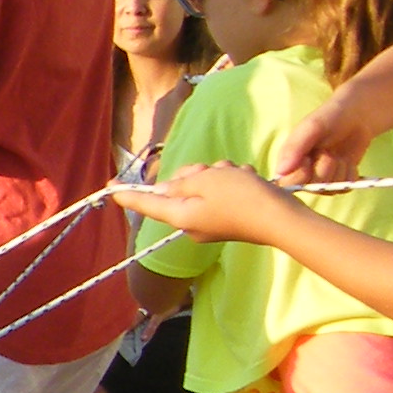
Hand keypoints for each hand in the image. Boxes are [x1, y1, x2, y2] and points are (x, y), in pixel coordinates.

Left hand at [110, 162, 300, 246]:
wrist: (282, 219)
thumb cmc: (242, 198)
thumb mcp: (208, 181)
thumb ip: (183, 182)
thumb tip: (168, 189)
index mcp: (181, 216)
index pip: (147, 203)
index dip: (128, 193)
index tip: (110, 186)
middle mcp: (191, 222)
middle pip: (179, 188)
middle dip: (197, 172)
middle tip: (212, 170)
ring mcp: (211, 221)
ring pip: (205, 185)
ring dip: (220, 174)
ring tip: (237, 176)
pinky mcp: (229, 217)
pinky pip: (223, 191)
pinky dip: (234, 181)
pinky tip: (247, 181)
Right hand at [271, 95, 376, 185]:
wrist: (357, 115)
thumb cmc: (331, 117)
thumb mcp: (311, 127)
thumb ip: (294, 148)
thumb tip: (280, 172)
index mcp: (288, 161)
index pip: (288, 184)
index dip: (302, 174)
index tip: (310, 157)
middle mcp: (302, 174)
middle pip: (312, 187)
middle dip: (325, 168)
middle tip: (328, 151)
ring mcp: (321, 180)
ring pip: (330, 189)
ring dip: (339, 169)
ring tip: (337, 153)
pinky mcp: (338, 182)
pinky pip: (345, 188)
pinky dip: (350, 174)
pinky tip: (347, 160)